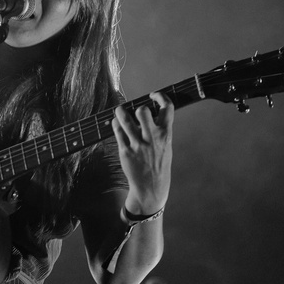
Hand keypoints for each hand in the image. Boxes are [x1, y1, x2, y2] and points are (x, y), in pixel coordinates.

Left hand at [111, 92, 173, 214]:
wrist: (151, 187)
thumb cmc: (158, 163)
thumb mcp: (166, 146)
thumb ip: (159, 130)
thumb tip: (147, 111)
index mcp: (166, 135)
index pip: (167, 108)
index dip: (160, 97)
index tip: (153, 95)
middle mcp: (152, 138)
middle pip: (142, 111)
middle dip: (137, 107)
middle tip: (132, 109)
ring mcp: (138, 145)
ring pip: (125, 120)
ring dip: (120, 112)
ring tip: (119, 111)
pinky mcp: (125, 151)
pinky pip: (117, 131)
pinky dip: (115, 125)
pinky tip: (116, 124)